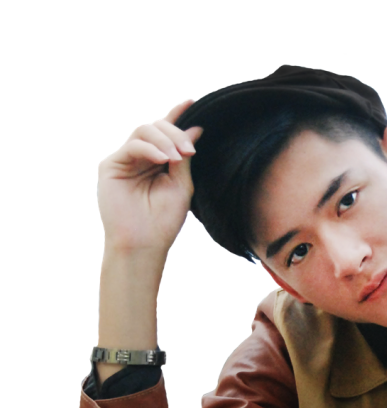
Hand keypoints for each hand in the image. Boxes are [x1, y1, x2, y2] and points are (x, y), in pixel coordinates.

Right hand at [97, 98, 204, 255]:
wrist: (144, 244)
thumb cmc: (163, 221)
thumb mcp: (181, 185)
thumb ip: (184, 157)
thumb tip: (195, 129)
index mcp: (158, 163)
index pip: (167, 134)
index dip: (177, 116)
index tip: (193, 103)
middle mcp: (141, 159)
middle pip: (156, 127)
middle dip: (175, 134)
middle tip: (189, 151)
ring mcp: (125, 160)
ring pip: (144, 131)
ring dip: (165, 140)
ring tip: (177, 158)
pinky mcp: (110, 165)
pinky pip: (132, 145)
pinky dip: (150, 149)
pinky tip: (163, 160)